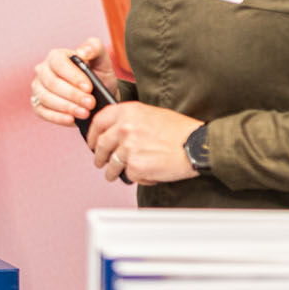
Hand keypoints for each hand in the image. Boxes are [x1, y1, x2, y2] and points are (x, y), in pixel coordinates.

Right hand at [31, 36, 116, 129]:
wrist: (97, 95)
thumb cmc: (98, 74)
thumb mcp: (102, 60)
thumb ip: (94, 48)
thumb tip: (83, 51)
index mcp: (56, 56)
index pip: (59, 64)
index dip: (73, 76)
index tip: (89, 87)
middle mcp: (43, 71)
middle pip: (52, 83)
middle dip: (73, 95)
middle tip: (91, 103)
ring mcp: (38, 89)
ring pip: (46, 98)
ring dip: (66, 107)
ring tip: (85, 113)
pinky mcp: (38, 105)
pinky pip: (42, 112)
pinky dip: (57, 117)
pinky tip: (72, 120)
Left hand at [87, 102, 201, 184]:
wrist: (197, 145)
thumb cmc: (179, 130)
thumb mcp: (151, 114)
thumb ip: (129, 120)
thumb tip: (112, 131)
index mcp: (127, 112)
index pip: (98, 121)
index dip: (91, 134)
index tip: (91, 142)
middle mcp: (125, 128)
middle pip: (100, 145)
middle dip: (98, 156)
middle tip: (99, 161)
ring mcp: (128, 148)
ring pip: (111, 165)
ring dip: (111, 172)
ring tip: (114, 174)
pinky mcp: (136, 166)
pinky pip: (129, 175)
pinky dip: (136, 177)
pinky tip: (146, 174)